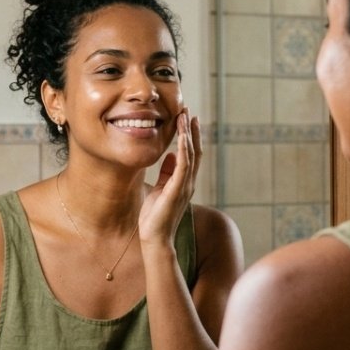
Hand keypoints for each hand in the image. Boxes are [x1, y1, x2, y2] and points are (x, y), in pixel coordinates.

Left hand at [139, 110, 200, 247]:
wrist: (155, 239)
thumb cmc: (155, 217)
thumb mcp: (160, 189)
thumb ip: (166, 173)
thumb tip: (169, 155)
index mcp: (184, 181)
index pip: (191, 153)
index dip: (190, 135)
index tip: (187, 118)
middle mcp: (188, 182)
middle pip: (194, 150)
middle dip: (192, 130)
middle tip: (188, 111)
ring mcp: (185, 186)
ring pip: (191, 154)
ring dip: (188, 134)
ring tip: (185, 117)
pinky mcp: (177, 190)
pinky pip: (183, 165)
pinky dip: (184, 149)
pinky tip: (182, 136)